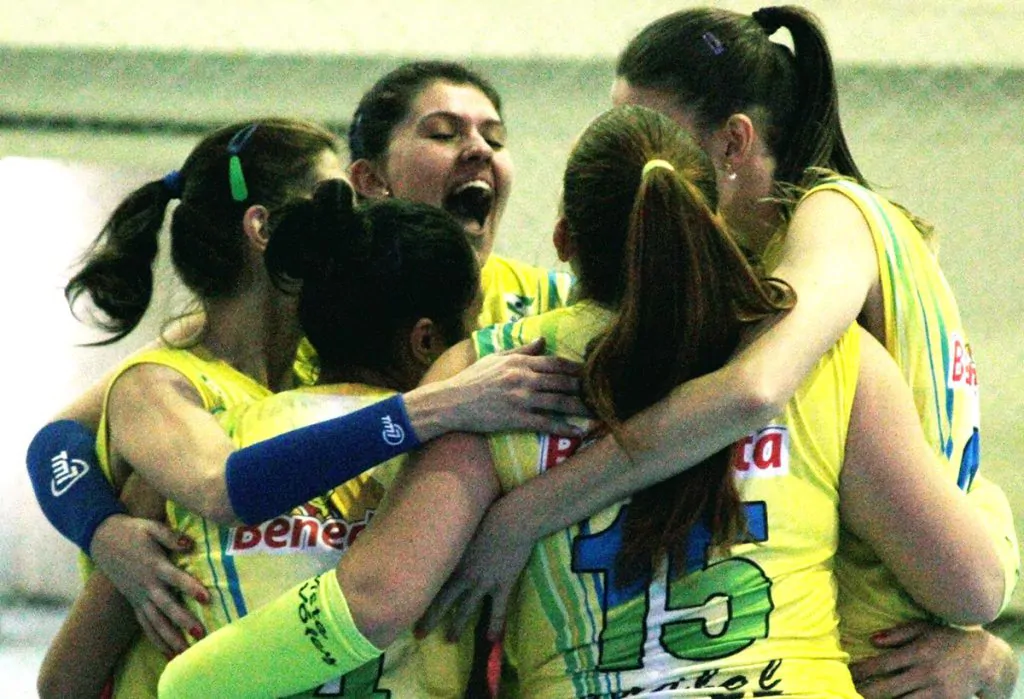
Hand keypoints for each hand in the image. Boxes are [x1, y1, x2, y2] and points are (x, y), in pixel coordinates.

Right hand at [90, 514, 208, 655]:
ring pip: (155, 621)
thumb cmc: (132, 531)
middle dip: (183, 621)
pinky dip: (156, 639)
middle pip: (166, 606)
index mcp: (154, 565)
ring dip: (170, 637)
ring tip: (186, 652)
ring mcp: (138, 596)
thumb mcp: (151, 527)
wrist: (102, 539)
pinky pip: (145, 624)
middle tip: (200, 633)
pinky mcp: (134, 602)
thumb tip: (190, 544)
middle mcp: (146, 584)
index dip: (190, 587)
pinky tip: (168, 653)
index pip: (175, 578)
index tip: (206, 597)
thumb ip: (171, 536)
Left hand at [415, 495, 532, 641]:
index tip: (403, 607)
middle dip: (430, 620)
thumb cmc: (486, 514)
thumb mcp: (459, 521)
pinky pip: (497, 610)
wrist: (512, 521)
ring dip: (457, 626)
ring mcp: (483, 583)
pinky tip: (492, 641)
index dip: (416, 596)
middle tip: (418, 635)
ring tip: (449, 640)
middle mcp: (463, 576)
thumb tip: (430, 522)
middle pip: (442, 602)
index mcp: (451, 560)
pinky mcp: (502, 585)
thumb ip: (446, 529)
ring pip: (467, 610)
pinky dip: (494, 625)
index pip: (428, 583)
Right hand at [440, 337, 590, 435]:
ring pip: (559, 402)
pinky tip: (578, 431)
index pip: (556, 363)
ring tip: (596, 412)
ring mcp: (522, 399)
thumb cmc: (471, 380)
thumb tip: (542, 340)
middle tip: (600, 394)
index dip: (577, 368)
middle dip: (584, 388)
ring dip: (581, 407)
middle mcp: (524, 378)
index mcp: (520, 362)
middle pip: (563, 382)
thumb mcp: (495, 358)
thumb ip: (521, 350)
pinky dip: (565, 427)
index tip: (591, 373)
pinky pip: (547, 423)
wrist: (451, 402)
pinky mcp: (517, 418)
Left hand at [850, 621, 1018, 698]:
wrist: (986, 660)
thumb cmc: (948, 639)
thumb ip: (898, 634)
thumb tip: (871, 640)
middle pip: (888, 688)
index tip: (847, 672)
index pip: (882, 664)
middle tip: (847, 690)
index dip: (862, 670)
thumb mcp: (924, 628)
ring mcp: (936, 691)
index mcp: (918, 653)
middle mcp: (925, 673)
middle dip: (865, 691)